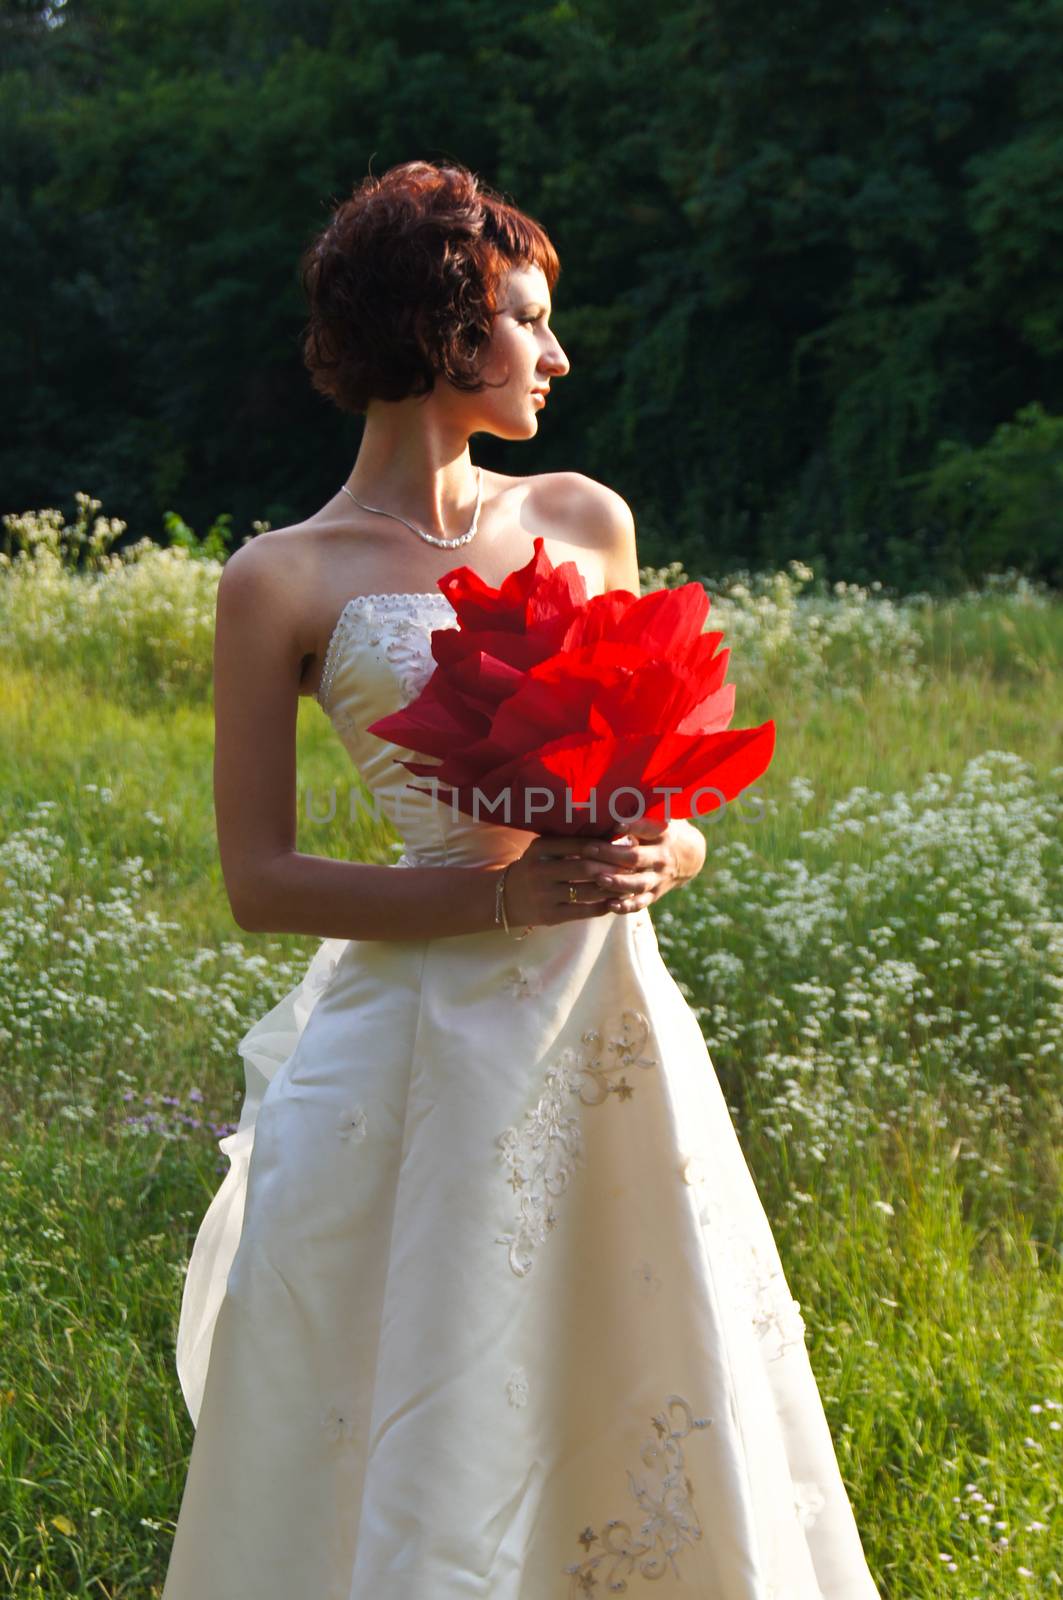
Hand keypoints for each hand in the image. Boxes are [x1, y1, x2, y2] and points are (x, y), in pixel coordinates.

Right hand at [500, 833, 625, 927]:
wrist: (506, 896)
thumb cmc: (536, 867)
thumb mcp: (545, 849)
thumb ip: (571, 841)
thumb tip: (610, 833)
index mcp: (540, 848)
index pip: (579, 844)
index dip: (604, 846)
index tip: (624, 847)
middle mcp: (540, 870)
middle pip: (585, 868)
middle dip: (612, 868)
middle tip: (631, 867)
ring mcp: (544, 895)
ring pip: (587, 891)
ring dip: (611, 889)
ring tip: (627, 884)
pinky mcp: (550, 915)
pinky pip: (583, 912)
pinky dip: (602, 907)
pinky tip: (614, 903)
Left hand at [577, 817, 705, 914]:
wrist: (690, 857)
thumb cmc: (663, 830)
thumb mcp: (660, 815)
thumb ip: (641, 809)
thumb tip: (614, 792)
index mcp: (663, 833)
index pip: (648, 828)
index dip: (633, 826)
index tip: (615, 823)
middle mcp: (662, 857)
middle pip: (637, 857)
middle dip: (612, 855)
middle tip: (589, 850)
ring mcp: (659, 878)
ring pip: (638, 883)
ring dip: (618, 883)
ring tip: (598, 879)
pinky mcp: (656, 894)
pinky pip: (641, 903)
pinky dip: (626, 906)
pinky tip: (609, 905)